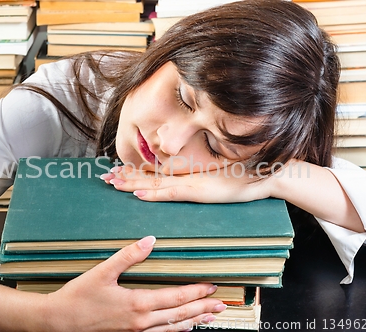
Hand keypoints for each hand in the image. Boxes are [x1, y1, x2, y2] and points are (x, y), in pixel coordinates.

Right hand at [44, 236, 226, 331]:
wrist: (58, 323)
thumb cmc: (78, 298)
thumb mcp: (102, 272)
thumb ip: (128, 255)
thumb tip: (150, 240)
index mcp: (137, 304)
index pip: (176, 297)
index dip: (196, 292)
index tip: (211, 286)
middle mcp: (141, 322)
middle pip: (180, 315)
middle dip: (203, 309)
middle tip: (221, 305)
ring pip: (172, 329)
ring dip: (194, 322)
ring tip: (210, 319)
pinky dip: (175, 331)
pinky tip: (181, 329)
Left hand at [100, 165, 272, 202]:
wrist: (261, 174)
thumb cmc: (240, 176)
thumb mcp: (214, 180)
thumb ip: (197, 181)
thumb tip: (185, 183)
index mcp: (185, 174)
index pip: (153, 173)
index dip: (133, 172)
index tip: (115, 171)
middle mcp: (183, 177)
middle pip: (148, 176)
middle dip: (125, 177)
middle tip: (104, 177)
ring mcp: (189, 184)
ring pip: (154, 184)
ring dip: (132, 184)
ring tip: (113, 183)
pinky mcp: (198, 192)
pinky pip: (171, 194)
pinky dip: (154, 194)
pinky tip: (140, 194)